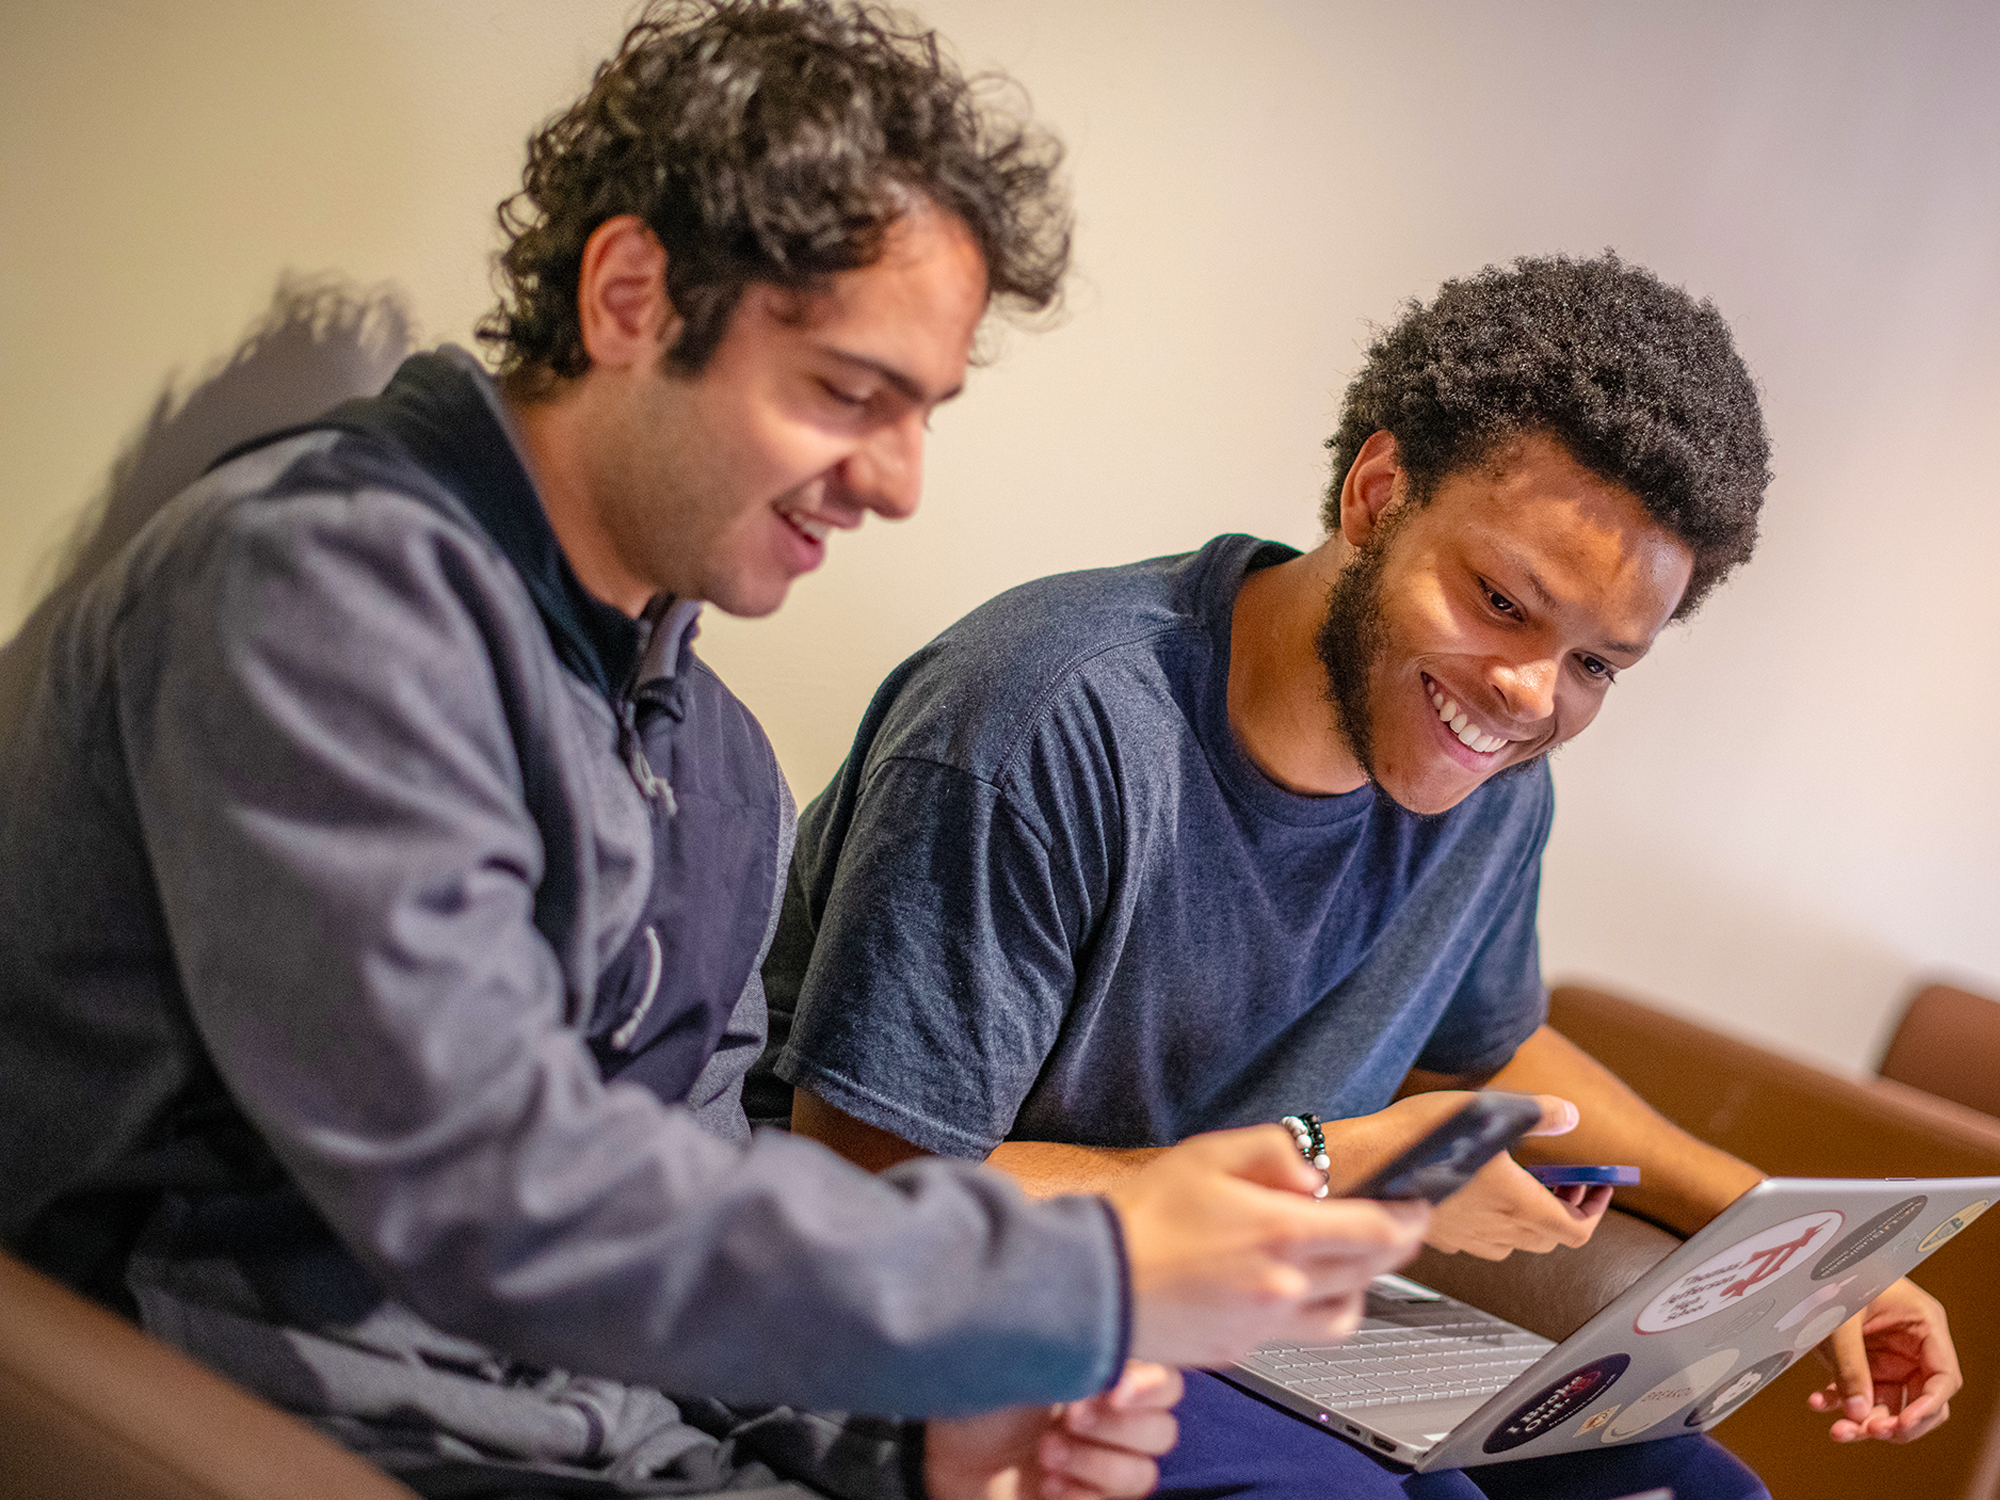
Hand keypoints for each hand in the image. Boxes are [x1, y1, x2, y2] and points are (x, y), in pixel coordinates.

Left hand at [924, 1362, 1183, 1499]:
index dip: (1150, 1388)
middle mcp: (1113, 1417)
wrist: (944, 1454)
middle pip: (1163, 1431)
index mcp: (1108, 1371)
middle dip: (1114, 1427)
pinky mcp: (1091, 1499)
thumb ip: (1080, 1343)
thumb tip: (1117, 1347)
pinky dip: (1081, 1494)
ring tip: (1045, 1454)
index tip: (1113, 1389)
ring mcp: (1104, 1464)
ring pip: (1144, 1474)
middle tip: (1067, 1418)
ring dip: (1093, 1464)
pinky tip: (1046, 1484)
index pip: (1167, 1382)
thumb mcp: (1025, 1355)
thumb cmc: (978, 1393)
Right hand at [1106, 1125, 1428, 1366]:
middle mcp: (1284, 1287)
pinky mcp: (1241, 1349)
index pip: (1377, 1232)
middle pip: (1369, 1272)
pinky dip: (1309, 1310)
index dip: (1409, 1217)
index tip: (1419, 1205)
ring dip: (1360, 1286)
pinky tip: (1291, 1287)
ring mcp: (1265, 1325)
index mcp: (1281, 1235)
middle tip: (1399, 1226)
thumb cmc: (1142, 1216)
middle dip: (1395, 1246)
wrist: (1092, 1282)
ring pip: (1343, 1314)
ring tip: (1349, 1263)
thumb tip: (1316, 1170)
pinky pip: (1297, 1334)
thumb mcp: (1208, 1155)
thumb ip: (1273, 1151)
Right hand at [1324, 1091, 1606, 1259]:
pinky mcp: (1441, 1235)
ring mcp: (1467, 1238)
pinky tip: (1478, 1188)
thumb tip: (1569, 1115)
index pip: (1578, 1230)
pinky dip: (1495, 1220)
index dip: (1595, 1209)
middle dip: (1566, 1209)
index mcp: (1519, 1206)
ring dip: (1531, 1218)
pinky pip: (1481, 1238)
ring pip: (1517, 1242)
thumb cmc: (1420, 1139)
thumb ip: (1539, 1113)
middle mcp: (1497, 1230)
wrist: (1362, 1162)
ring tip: (1523, 1183)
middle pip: (1551, 1238)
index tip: (1595, 1186)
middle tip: (1563, 1179)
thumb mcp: (1491, 1109)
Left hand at [1807, 1278, 1958, 1442]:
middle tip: (1868, 1430)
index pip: (1943, 1378)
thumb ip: (1850, 1364)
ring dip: (1865, 1422)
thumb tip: (1858, 1413)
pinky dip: (1839, 1403)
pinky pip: (1859, 1394)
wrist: (1799, 1260)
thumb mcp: (1841, 1316)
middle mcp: (1912, 1345)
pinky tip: (1817, 1403)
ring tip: (1838, 1431)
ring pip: (1889, 1405)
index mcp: (1923, 1323)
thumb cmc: (1829, 1270)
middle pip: (1920, 1401)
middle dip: (1897, 1423)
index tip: (1901, 1426)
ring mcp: (1888, 1355)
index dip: (1928, 1407)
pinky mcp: (1862, 1361)